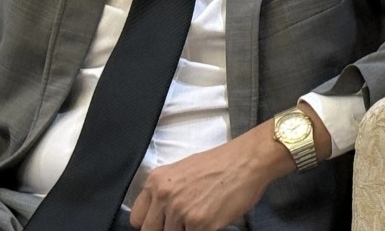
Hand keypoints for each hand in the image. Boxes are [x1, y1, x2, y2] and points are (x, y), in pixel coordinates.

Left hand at [129, 123, 290, 230]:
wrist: (246, 161)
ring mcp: (181, 211)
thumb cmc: (219, 164)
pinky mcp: (200, 224)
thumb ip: (165, 192)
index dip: (151, 224)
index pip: (137, 219)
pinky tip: (210, 222)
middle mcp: (164, 196)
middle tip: (182, 225)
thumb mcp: (181, 172)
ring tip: (200, 219)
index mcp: (156, 181)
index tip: (161, 225)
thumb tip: (159, 215)